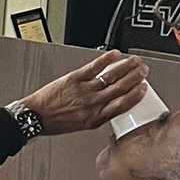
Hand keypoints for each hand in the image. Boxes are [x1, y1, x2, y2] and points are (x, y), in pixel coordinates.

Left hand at [18, 50, 148, 136]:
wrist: (35, 117)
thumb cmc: (56, 121)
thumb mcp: (83, 125)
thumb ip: (99, 115)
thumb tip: (113, 105)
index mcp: (97, 118)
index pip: (124, 105)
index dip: (137, 95)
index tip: (144, 87)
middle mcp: (93, 104)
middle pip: (121, 88)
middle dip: (135, 77)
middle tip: (143, 70)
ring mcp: (84, 90)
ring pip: (111, 77)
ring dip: (126, 67)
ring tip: (134, 61)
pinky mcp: (74, 79)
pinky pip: (94, 68)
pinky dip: (106, 60)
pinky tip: (114, 55)